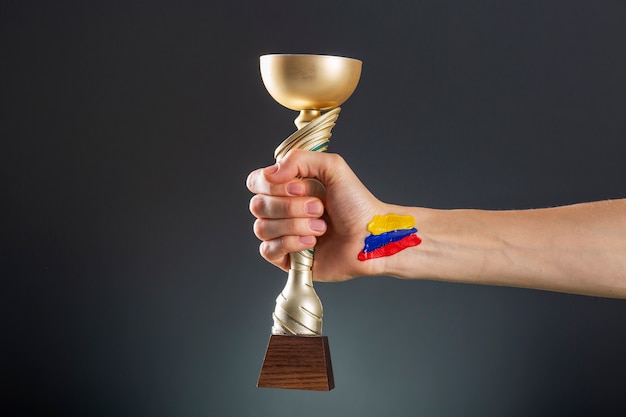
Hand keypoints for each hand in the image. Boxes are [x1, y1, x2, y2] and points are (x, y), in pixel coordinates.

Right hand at [246, 150, 384, 280]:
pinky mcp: (286, 259)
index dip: (272, 185)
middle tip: (320, 208)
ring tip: (321, 226)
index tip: (300, 187)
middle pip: (257, 206)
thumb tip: (270, 173)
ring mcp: (282, 235)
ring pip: (262, 228)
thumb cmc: (356, 205)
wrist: (369, 236)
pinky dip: (292, 243)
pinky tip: (312, 242)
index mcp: (287, 188)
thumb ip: (298, 159)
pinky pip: (268, 250)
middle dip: (291, 206)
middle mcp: (281, 210)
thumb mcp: (332, 167)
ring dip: (296, 225)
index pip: (256, 182)